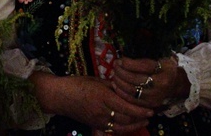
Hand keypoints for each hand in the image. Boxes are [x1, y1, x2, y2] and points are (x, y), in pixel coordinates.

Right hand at [31, 71, 151, 133]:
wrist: (60, 96)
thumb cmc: (77, 84)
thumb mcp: (96, 80)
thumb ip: (112, 85)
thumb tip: (126, 87)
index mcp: (103, 96)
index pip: (126, 106)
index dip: (140, 110)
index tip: (151, 109)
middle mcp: (102, 110)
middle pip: (126, 119)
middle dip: (140, 118)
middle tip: (150, 114)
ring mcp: (98, 120)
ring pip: (121, 128)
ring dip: (134, 126)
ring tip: (143, 121)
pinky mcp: (95, 125)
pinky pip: (112, 131)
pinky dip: (123, 130)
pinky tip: (129, 126)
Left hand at [112, 56, 189, 110]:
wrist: (176, 85)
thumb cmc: (164, 68)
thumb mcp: (160, 58)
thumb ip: (144, 57)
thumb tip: (124, 54)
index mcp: (165, 70)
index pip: (144, 66)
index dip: (129, 63)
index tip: (121, 60)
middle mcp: (161, 85)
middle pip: (136, 79)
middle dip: (121, 72)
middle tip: (115, 65)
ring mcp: (155, 97)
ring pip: (132, 90)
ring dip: (119, 81)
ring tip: (114, 74)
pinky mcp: (150, 105)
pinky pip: (132, 100)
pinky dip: (121, 92)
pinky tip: (115, 84)